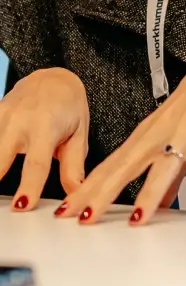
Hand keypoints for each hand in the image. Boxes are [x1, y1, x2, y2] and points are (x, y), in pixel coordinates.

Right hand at [0, 67, 89, 210]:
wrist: (54, 78)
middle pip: (0, 157)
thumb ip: (73, 167)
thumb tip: (75, 196)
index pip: (36, 163)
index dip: (29, 186)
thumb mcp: (78, 134)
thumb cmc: (69, 108)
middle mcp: (20, 121)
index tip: (22, 206)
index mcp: (46, 127)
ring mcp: (2, 116)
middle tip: (0, 208)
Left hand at [58, 47, 185, 226]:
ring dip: (150, 194)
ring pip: (164, 168)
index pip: (110, 166)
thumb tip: (164, 205)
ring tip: (137, 220)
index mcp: (146, 137)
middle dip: (102, 193)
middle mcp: (160, 136)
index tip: (68, 209)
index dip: (88, 188)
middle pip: (125, 168)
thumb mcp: (175, 137)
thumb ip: (170, 176)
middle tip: (83, 217)